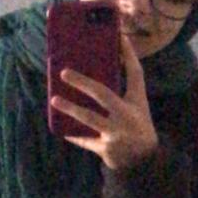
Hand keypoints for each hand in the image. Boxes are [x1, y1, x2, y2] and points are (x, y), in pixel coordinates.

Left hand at [50, 32, 158, 170]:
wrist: (142, 160)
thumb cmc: (135, 124)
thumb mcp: (136, 105)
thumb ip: (124, 85)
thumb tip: (105, 61)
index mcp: (136, 101)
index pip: (135, 73)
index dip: (129, 55)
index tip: (119, 37)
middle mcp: (126, 115)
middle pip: (103, 94)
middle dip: (83, 82)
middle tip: (64, 72)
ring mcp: (115, 133)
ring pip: (89, 118)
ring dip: (70, 109)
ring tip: (54, 100)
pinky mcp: (105, 149)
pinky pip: (85, 140)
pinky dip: (73, 135)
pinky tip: (60, 128)